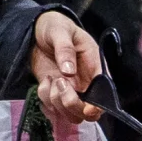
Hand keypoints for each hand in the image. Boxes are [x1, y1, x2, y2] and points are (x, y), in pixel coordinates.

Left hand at [31, 10, 105, 138]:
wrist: (36, 31)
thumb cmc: (55, 27)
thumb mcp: (60, 31)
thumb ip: (65, 49)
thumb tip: (69, 71)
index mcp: (95, 67)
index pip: (105, 93)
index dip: (98, 106)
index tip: (86, 108)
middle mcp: (87, 84)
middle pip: (87, 112)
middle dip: (71, 104)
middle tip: (59, 83)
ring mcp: (72, 91)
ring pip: (70, 114)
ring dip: (55, 101)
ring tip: (50, 78)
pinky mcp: (56, 95)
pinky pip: (52, 109)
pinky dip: (44, 99)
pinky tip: (45, 81)